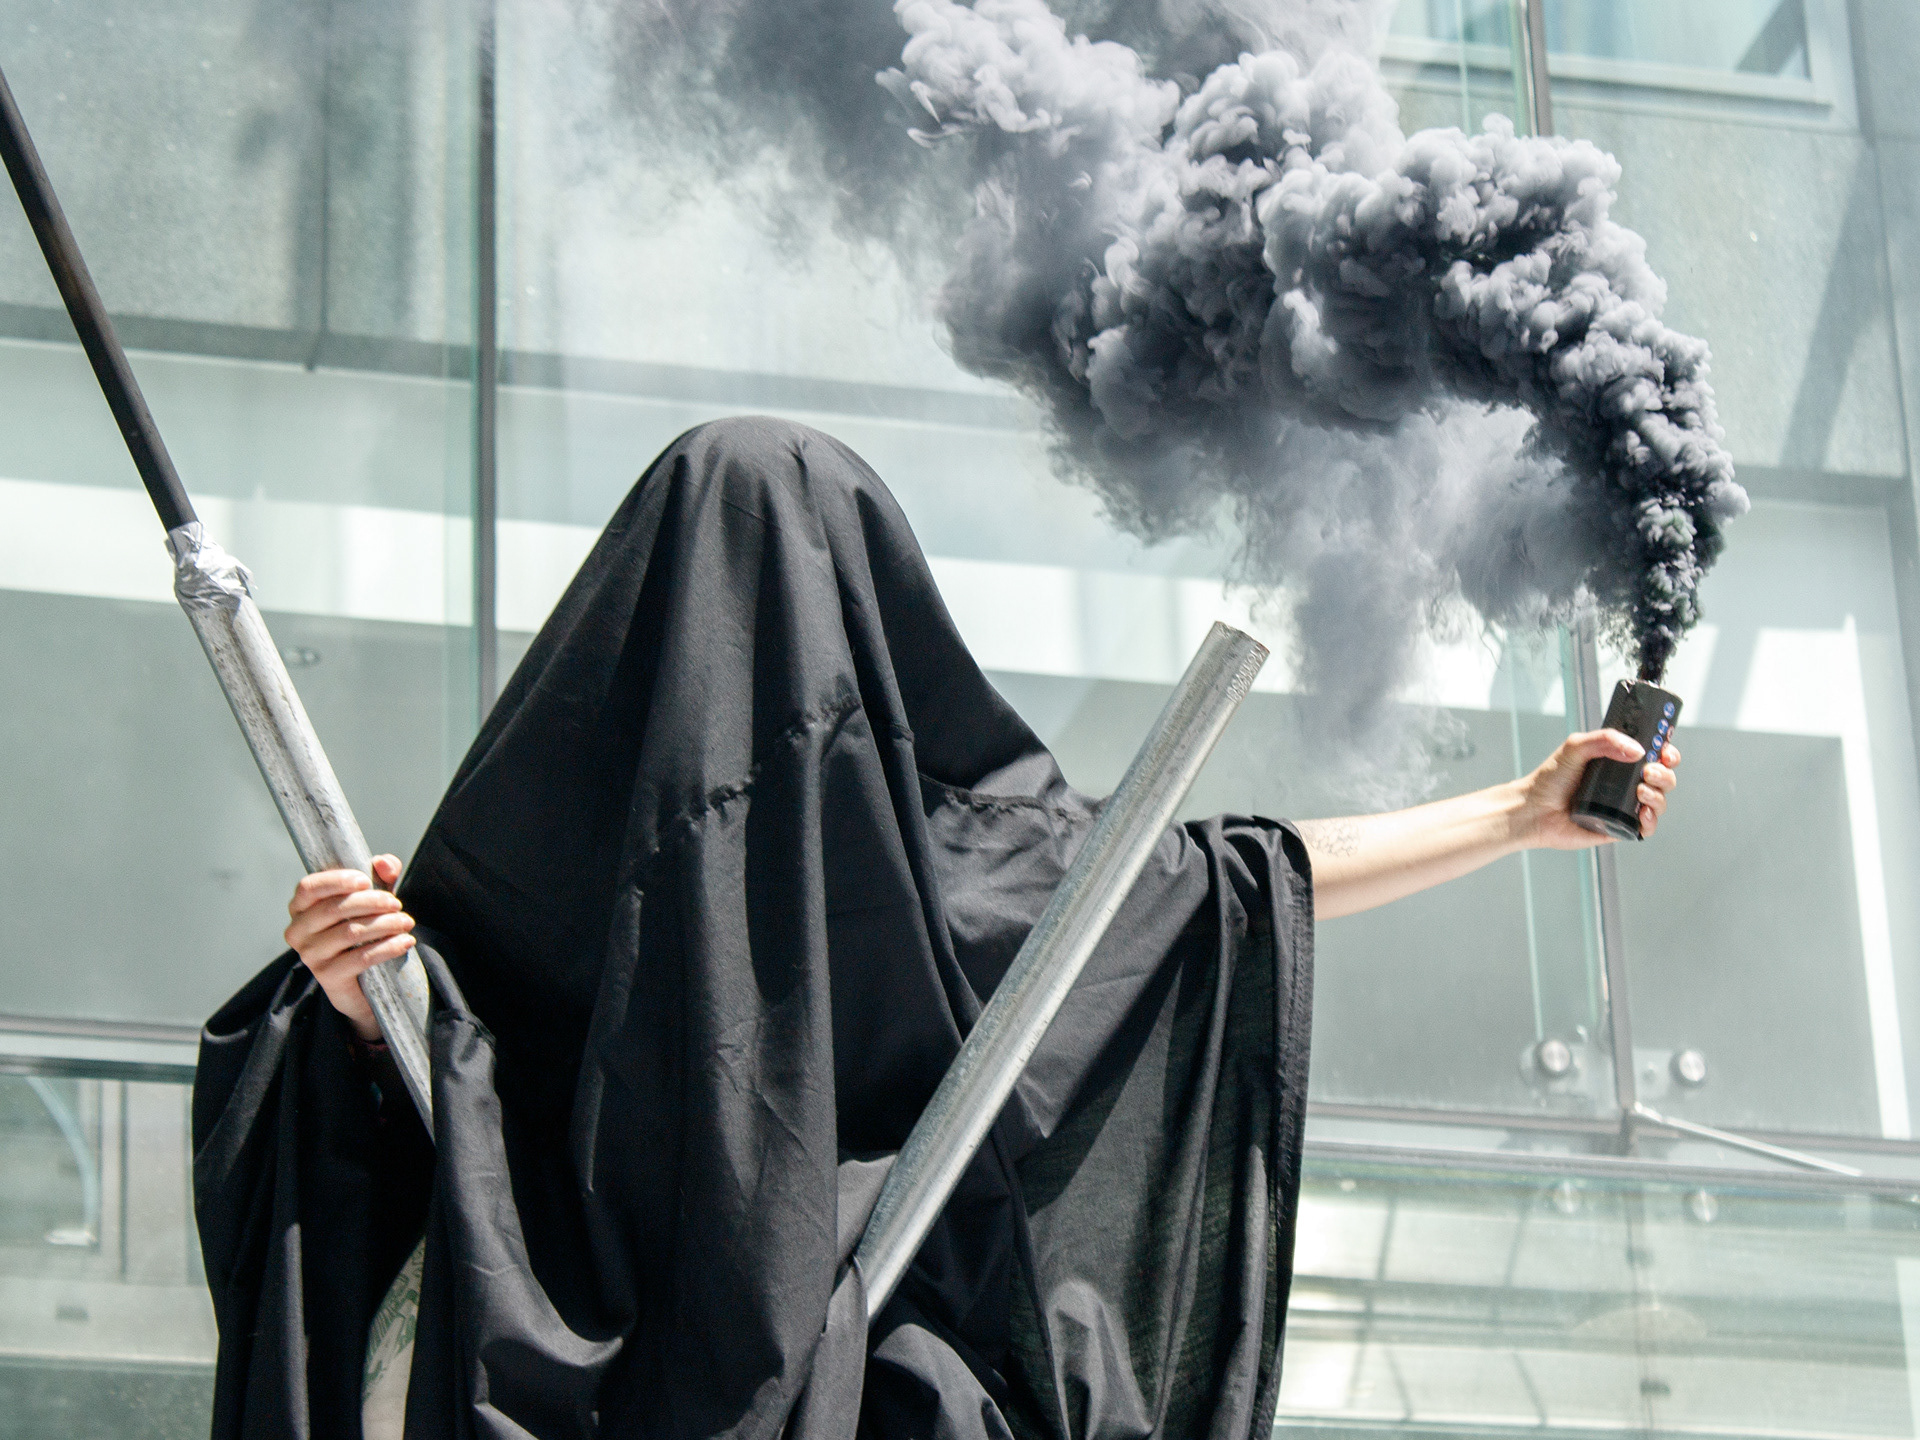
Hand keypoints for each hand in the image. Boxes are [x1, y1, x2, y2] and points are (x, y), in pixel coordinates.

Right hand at [284, 855, 414, 1040]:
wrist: (361, 983)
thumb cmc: (362, 929)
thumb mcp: (371, 899)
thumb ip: (380, 876)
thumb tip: (383, 862)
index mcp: (300, 908)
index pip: (309, 887)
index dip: (336, 881)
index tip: (366, 880)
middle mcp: (298, 931)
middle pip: (334, 909)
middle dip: (372, 902)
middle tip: (397, 904)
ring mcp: (310, 956)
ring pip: (350, 932)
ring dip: (385, 924)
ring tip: (406, 922)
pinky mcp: (327, 977)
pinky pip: (360, 958)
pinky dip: (387, 947)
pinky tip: (405, 941)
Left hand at [1520, 729, 1680, 850]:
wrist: (1533, 809)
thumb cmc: (1551, 779)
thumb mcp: (1576, 747)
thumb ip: (1605, 740)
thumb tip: (1638, 750)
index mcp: (1619, 762)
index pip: (1654, 755)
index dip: (1667, 752)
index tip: (1665, 751)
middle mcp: (1625, 784)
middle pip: (1663, 778)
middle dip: (1665, 773)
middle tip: (1649, 771)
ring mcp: (1624, 806)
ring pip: (1659, 801)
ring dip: (1658, 795)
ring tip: (1640, 790)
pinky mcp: (1619, 828)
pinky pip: (1646, 827)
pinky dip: (1651, 821)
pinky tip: (1642, 813)